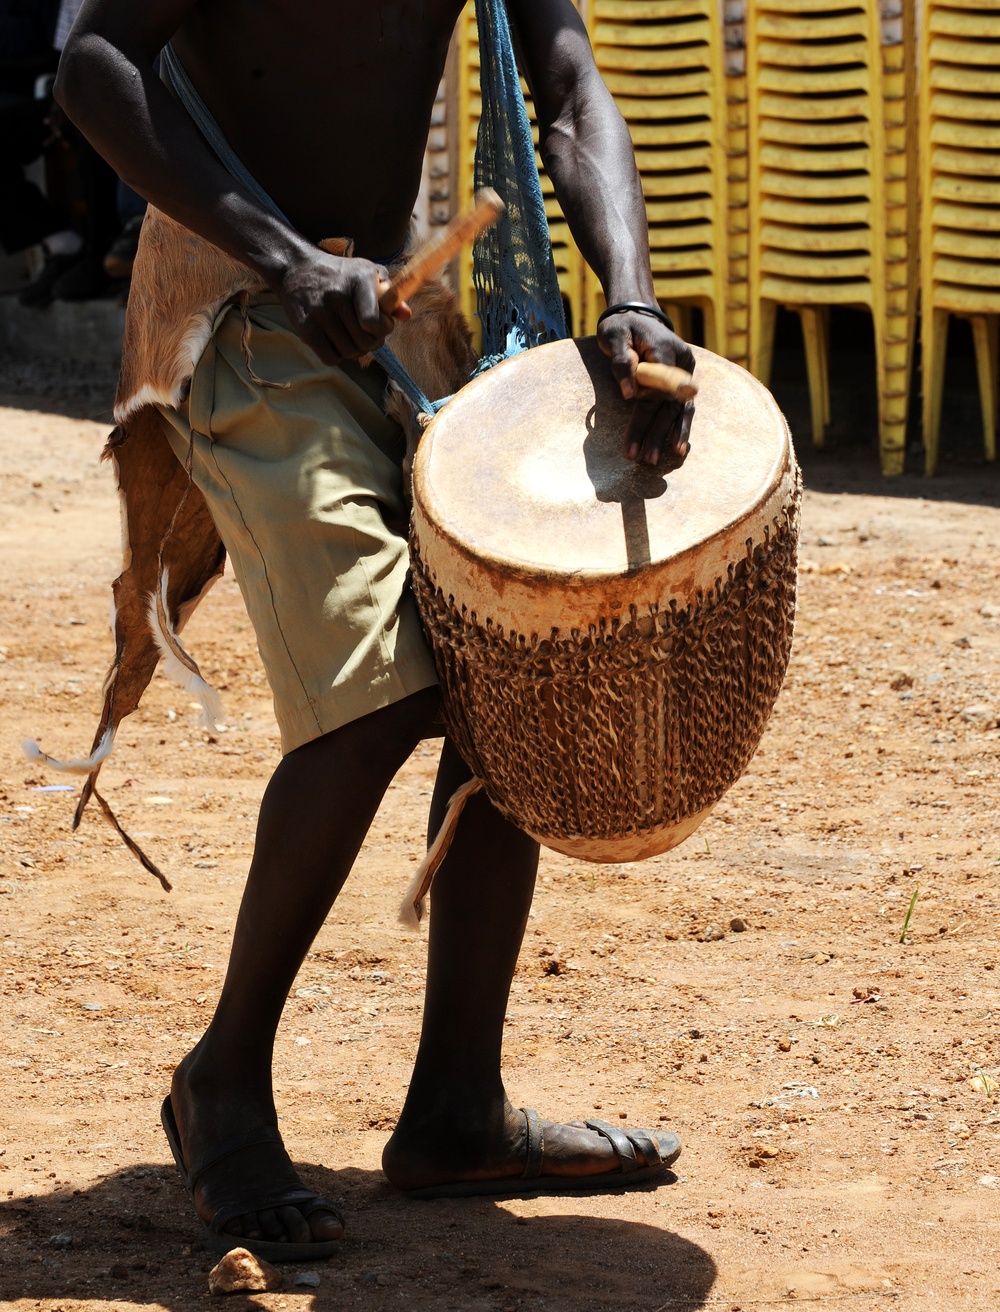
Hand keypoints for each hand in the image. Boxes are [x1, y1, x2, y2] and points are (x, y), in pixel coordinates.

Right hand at [276, 249, 410, 366]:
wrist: (297, 268)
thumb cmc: (341, 274)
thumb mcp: (367, 273)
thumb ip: (390, 295)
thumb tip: (406, 315)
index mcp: (359, 278)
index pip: (373, 322)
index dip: (383, 329)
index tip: (381, 323)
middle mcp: (338, 295)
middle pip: (365, 342)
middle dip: (372, 342)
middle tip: (366, 334)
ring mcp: (319, 313)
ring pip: (349, 352)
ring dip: (355, 350)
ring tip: (351, 336)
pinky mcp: (305, 329)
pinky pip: (331, 359)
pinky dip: (337, 355)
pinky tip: (336, 341)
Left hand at [597, 309, 695, 464]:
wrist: (636, 313)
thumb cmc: (620, 325)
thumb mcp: (613, 336)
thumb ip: (620, 361)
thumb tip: (629, 393)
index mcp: (664, 350)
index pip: (656, 391)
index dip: (643, 418)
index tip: (631, 443)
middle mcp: (681, 362)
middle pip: (669, 404)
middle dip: (656, 434)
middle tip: (645, 460)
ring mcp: (685, 372)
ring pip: (680, 409)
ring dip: (669, 436)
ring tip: (658, 460)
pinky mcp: (682, 381)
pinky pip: (682, 407)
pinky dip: (680, 428)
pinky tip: (677, 449)